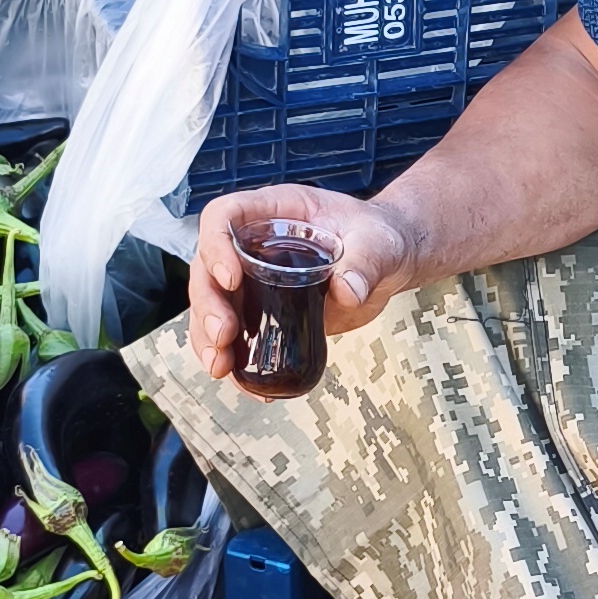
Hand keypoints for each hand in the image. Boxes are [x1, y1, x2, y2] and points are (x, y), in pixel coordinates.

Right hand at [188, 182, 417, 380]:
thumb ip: (367, 261)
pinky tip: (250, 386)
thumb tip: (347, 292)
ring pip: (212, 305)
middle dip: (208, 304)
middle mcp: (253, 243)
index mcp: (274, 212)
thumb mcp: (378, 242)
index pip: (224, 215)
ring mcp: (254, 280)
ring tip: (221, 367)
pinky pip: (237, 336)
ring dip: (208, 338)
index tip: (232, 278)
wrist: (390, 262)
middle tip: (224, 335)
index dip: (216, 244)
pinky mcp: (265, 312)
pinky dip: (238, 362)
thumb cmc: (380, 237)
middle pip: (207, 267)